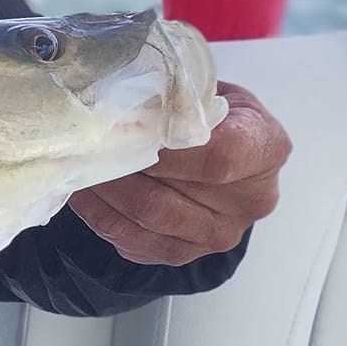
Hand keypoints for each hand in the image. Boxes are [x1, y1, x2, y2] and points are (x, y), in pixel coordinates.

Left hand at [70, 81, 290, 264]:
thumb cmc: (213, 116)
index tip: (125, 132)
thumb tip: (123, 109)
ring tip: (81, 164)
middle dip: (120, 167)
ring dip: (105, 189)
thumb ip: (177, 100)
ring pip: (147, 217)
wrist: (224, 151)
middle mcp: (251, 201)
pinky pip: (129, 238)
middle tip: (86, 147)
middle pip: (172, 193)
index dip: (167, 150)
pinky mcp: (182, 253)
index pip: (219, 157)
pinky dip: (98, 212)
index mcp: (266, 149)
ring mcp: (217, 234)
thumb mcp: (207, 92)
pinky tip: (85, 189)